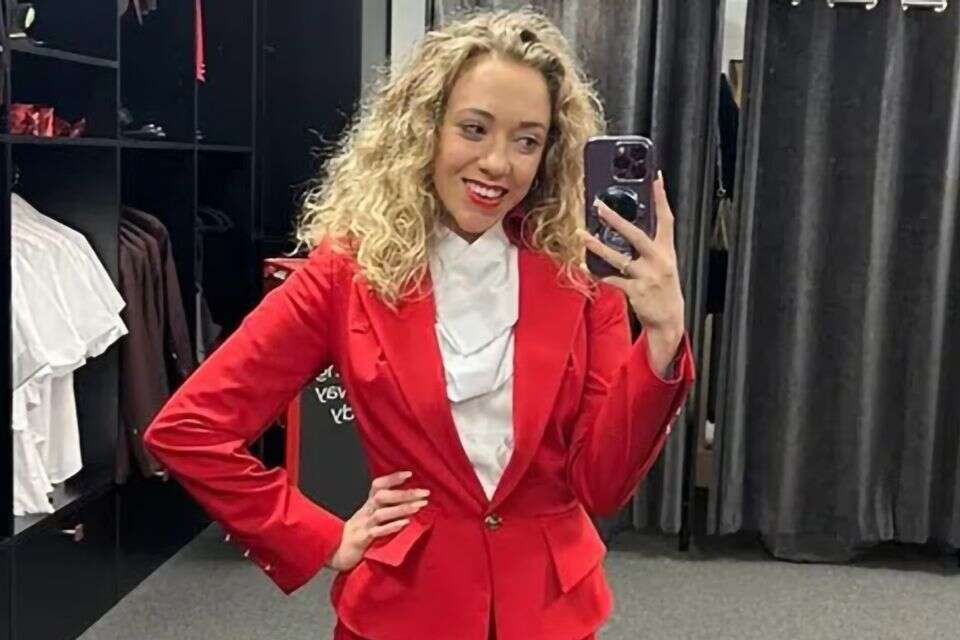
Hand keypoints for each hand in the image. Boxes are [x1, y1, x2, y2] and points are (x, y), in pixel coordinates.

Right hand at [326, 470, 429, 572]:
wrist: (335, 553)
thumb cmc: (358, 536)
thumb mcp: (369, 519)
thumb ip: (385, 509)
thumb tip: (410, 502)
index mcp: (367, 505)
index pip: (378, 485)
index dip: (392, 478)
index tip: (410, 474)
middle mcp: (365, 512)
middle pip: (383, 496)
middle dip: (405, 493)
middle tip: (425, 493)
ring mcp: (363, 526)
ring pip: (381, 513)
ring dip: (402, 509)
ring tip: (419, 506)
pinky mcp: (362, 540)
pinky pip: (377, 532)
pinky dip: (391, 527)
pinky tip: (405, 523)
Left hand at [579, 172, 685, 369]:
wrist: (670, 321)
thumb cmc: (665, 289)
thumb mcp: (665, 264)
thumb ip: (651, 247)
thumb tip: (631, 228)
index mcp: (667, 251)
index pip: (666, 219)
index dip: (661, 198)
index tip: (656, 178)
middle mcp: (659, 261)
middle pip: (636, 235)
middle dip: (616, 220)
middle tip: (599, 206)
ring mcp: (647, 277)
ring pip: (619, 258)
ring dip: (598, 247)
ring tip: (582, 235)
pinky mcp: (636, 291)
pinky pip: (611, 279)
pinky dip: (595, 274)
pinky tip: (583, 267)